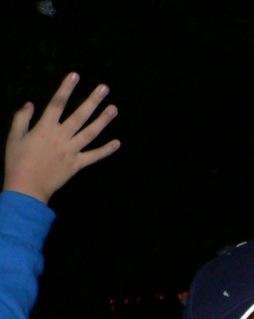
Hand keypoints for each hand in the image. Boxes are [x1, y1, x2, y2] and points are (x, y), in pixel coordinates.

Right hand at [3, 72, 120, 204]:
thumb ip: (21, 119)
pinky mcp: (77, 165)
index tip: (75, 75)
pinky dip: (106, 150)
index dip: (66, 88)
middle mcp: (60, 137)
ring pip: (90, 133)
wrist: (26, 187)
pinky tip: (117, 143)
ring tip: (114, 108)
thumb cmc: (17, 161)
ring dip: (103, 120)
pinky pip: (94, 156)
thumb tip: (30, 103)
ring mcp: (71, 151)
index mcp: (44, 128)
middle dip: (92, 100)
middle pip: (79, 115)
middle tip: (105, 88)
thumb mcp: (14, 137)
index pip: (57, 103)